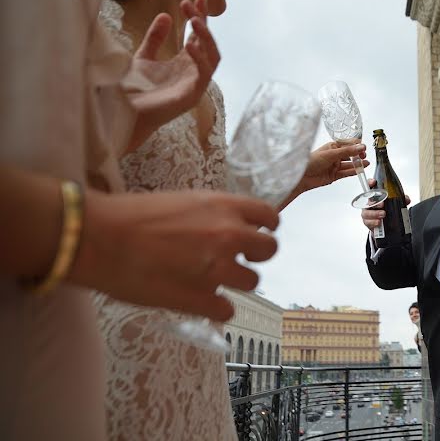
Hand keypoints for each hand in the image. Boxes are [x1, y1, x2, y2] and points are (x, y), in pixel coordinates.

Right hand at [72, 189, 278, 321]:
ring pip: (252, 282)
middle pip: (269, 250)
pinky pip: (227, 310)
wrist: (98, 238)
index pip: (269, 216)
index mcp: (224, 206)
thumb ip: (212, 215)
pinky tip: (201, 302)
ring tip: (212, 280)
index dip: (265, 228)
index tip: (257, 234)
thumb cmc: (131, 215)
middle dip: (256, 256)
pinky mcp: (200, 299)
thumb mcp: (183, 201)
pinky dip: (217, 308)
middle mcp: (228, 235)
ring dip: (236, 282)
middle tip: (237, 259)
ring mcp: (217, 269)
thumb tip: (224, 226)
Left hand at [127, 0, 219, 149]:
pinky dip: (200, 58)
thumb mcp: (144, 56)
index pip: (198, 35)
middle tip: (192, 3)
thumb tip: (166, 15)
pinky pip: (204, 74)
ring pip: (213, 56)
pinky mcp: (193, 95)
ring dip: (206, 37)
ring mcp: (196, 84)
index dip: (199, 16)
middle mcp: (194, 71)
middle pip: (208, 42)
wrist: (126, 114)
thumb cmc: (135, 90)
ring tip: (194, 20)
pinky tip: (189, 45)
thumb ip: (155, 38)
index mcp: (185, 63)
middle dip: (203, 22)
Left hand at [292, 141, 367, 199]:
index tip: (363, 147)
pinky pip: (347, 172)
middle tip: (364, 156)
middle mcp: (335, 155)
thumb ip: (347, 151)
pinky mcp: (335, 175)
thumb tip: (360, 146)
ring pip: (349, 164)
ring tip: (366, 163)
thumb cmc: (311, 162)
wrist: (301, 177)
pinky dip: (354, 171)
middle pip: (350, 154)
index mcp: (333, 146)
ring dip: (358, 163)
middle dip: (358, 154)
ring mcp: (335, 165)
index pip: (348, 144)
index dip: (357, 145)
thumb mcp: (331, 154)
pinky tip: (361, 170)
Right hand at [360, 178, 409, 231]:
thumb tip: (406, 199)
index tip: (373, 182)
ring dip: (374, 213)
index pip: (370, 187)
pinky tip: (378, 222)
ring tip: (383, 214)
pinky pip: (367, 222)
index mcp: (375, 197)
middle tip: (382, 204)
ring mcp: (367, 214)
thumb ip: (401, 200)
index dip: (370, 183)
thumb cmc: (388, 212)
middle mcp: (369, 205)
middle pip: (368, 200)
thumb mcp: (396, 204)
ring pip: (366, 212)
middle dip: (375, 201)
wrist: (386, 226)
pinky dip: (373, 222)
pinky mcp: (368, 223)